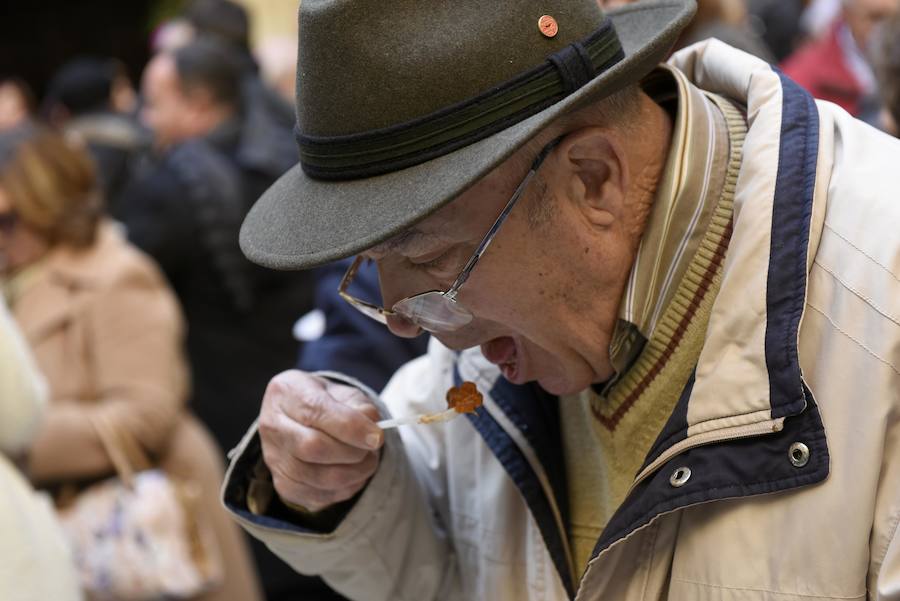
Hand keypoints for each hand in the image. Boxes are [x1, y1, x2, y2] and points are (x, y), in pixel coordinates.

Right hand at [258, 370, 383, 511]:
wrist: (300, 419)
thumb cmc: (326, 401)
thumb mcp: (344, 392)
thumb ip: (360, 405)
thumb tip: (374, 428)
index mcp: (286, 391)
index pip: (316, 411)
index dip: (351, 427)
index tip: (377, 436)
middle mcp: (272, 425)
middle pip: (313, 448)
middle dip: (353, 452)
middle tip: (373, 447)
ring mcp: (274, 458)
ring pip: (319, 477)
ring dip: (355, 473)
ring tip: (367, 459)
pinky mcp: (284, 485)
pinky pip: (321, 496)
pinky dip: (346, 488)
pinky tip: (353, 472)